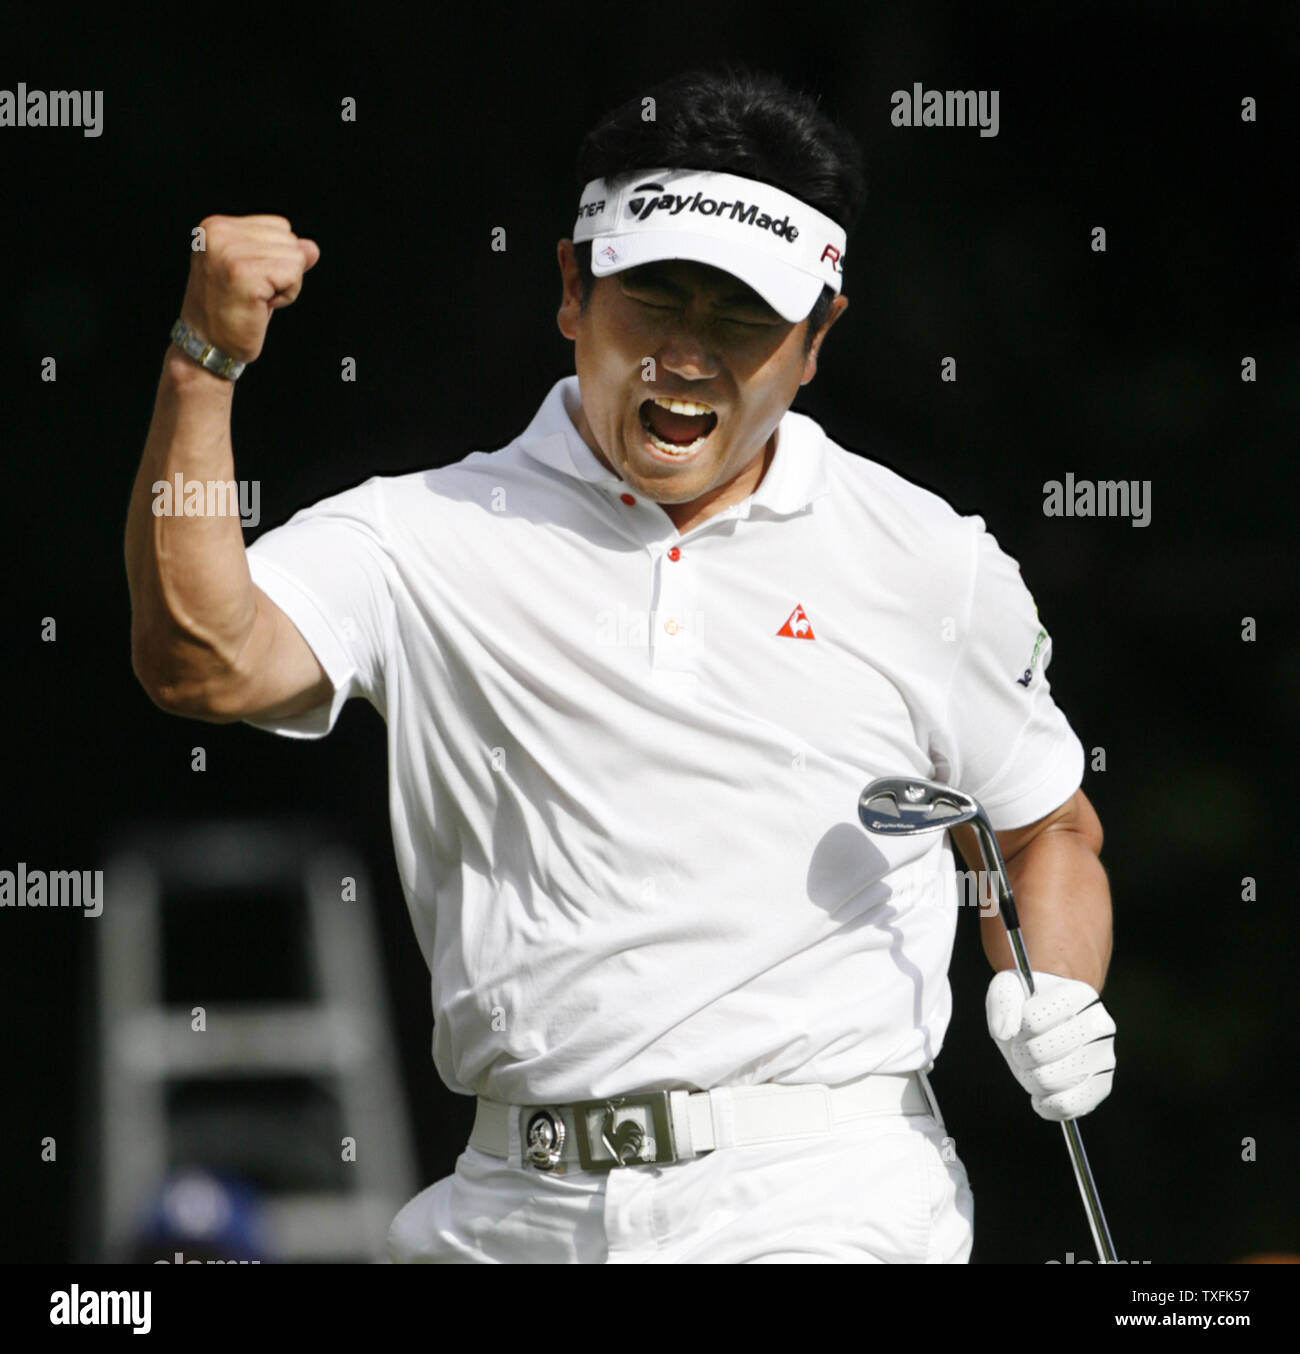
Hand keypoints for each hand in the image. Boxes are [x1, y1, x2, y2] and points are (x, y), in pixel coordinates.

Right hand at [180, 214, 320, 364]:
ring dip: (285, 286)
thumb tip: (313, 247)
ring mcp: (229, 251)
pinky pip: (293, 275)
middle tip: (253, 294)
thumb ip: (283, 255)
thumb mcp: (258, 275)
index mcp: (216, 226)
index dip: (276, 259)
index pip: (280, 226)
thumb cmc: (233, 312)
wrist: (208, 347)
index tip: (250, 281)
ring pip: (295, 257)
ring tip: (255, 300)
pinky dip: (286, 296)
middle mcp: (219, 232)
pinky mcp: (242, 273)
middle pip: (290, 240)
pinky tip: (261, 306)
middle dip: (283, 272)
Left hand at [985, 970, 1115, 1120]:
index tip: (1023, 1022)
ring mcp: (1105, 1057)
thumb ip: (1003, 1001)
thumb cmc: (1029, 1005)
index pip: (1031, 1019)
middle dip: (1020, 1053)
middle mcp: (1100, 1024)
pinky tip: (1043, 1092)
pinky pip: (1068, 1106)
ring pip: (1049, 1080)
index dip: (1015, 1025)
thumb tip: (1004, 1032)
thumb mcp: (1009, 988)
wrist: (1051, 1024)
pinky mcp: (1102, 1086)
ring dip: (1029, 1077)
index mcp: (1079, 995)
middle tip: (1026, 1047)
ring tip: (1036, 1066)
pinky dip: (1046, 1104)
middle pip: (1039, 1052)